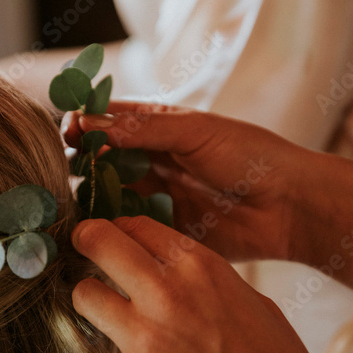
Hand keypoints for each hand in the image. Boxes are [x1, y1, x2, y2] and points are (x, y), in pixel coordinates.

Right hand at [63, 103, 307, 263]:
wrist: (289, 206)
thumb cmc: (250, 156)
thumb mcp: (195, 132)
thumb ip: (143, 130)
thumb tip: (90, 123)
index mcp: (160, 129)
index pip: (108, 121)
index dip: (84, 123)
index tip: (66, 130)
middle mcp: (153, 162)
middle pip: (101, 160)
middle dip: (80, 163)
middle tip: (63, 170)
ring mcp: (156, 197)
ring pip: (108, 196)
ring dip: (90, 197)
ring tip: (73, 200)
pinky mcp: (163, 232)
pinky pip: (128, 230)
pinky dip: (109, 230)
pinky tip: (92, 231)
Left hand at [71, 214, 318, 352]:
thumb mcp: (248, 299)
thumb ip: (200, 280)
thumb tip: (165, 269)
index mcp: (199, 266)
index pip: (135, 225)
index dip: (119, 232)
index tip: (110, 240)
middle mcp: (166, 293)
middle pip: (97, 242)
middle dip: (86, 243)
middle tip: (81, 252)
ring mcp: (142, 338)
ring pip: (84, 296)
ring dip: (94, 306)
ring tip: (111, 323)